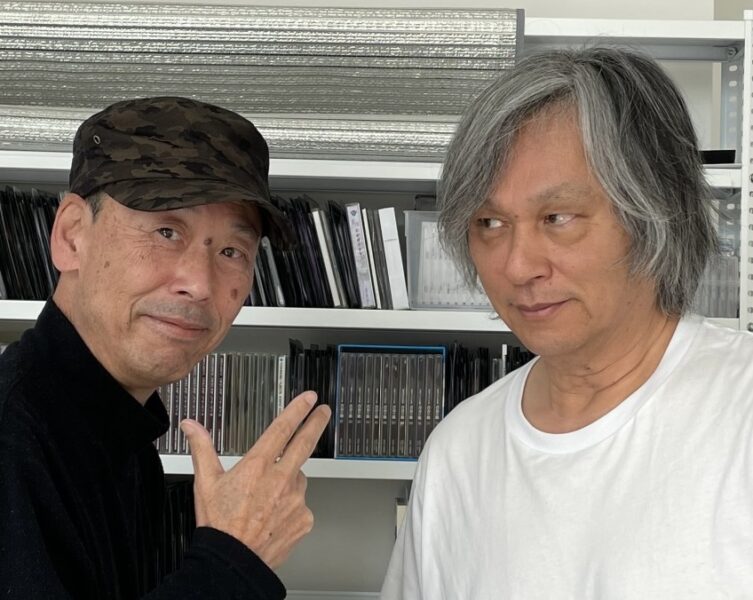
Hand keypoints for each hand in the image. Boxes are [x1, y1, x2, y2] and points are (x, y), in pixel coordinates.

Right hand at [180, 390, 330, 568]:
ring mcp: (296, 499)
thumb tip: (191, 426)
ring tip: (267, 498)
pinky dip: (292, 506)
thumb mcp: (205, 482)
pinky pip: (302, 505)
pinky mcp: (304, 518)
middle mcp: (280, 480)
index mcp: (258, 466)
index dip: (298, 410)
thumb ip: (201, 448)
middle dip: (317, 422)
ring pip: (299, 479)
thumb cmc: (219, 525)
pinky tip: (274, 516)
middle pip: (306, 442)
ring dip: (290, 480)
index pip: (283, 428)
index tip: (309, 399)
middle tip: (323, 412)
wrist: (232, 563)